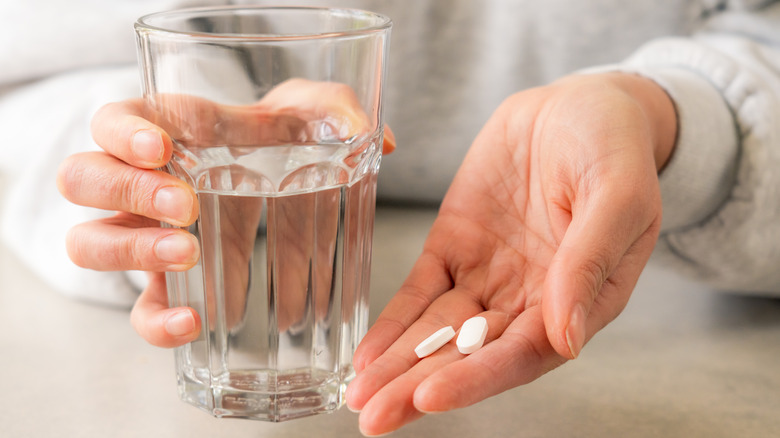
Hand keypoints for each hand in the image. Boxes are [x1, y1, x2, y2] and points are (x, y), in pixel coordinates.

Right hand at [57, 79, 395, 347]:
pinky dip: (155, 321)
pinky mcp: (166, 286)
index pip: (114, 120)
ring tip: (189, 254)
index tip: (163, 149)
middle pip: (84, 179)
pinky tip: (193, 322)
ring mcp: (145, 236)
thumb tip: (383, 142)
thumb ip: (340, 113)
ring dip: (132, 252)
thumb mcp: (309, 112)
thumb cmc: (281, 141)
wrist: (281, 186)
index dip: (123, 133)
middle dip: (128, 193)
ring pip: (90, 243)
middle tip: (185, 205)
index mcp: (169, 131)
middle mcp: (142, 182)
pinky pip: (139, 309)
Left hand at [345, 72, 676, 434]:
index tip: (430, 395)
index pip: (523, 354)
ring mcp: (488, 275)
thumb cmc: (613, 147)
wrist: (576, 105)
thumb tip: (568, 337)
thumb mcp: (618, 194)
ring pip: (438, 332)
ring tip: (359, 395)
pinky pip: (420, 292)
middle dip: (420, 387)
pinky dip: (392, 322)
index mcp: (578, 300)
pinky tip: (367, 353)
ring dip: (397, 365)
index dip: (477, 378)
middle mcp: (528, 300)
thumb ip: (590, 261)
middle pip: (470, 357)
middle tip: (374, 416)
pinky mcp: (455, 247)